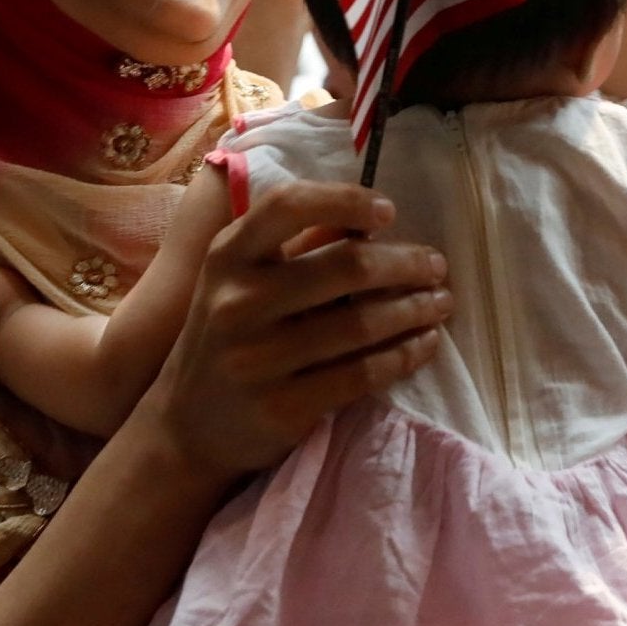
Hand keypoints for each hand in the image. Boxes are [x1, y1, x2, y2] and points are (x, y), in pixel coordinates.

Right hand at [138, 182, 450, 477]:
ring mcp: (258, 359)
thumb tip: (363, 222)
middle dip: (406, 263)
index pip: (288, 206)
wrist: (186, 425)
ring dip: (415, 310)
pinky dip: (404, 356)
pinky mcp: (282, 407)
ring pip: (362, 324)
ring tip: (440, 302)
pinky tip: (424, 345)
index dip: (345, 200)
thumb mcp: (237, 282)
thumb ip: (290, 248)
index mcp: (227, 258)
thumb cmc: (225, 338)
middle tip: (436, 266)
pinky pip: (362, 375)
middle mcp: (237, 303)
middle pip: (346, 267)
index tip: (388, 212)